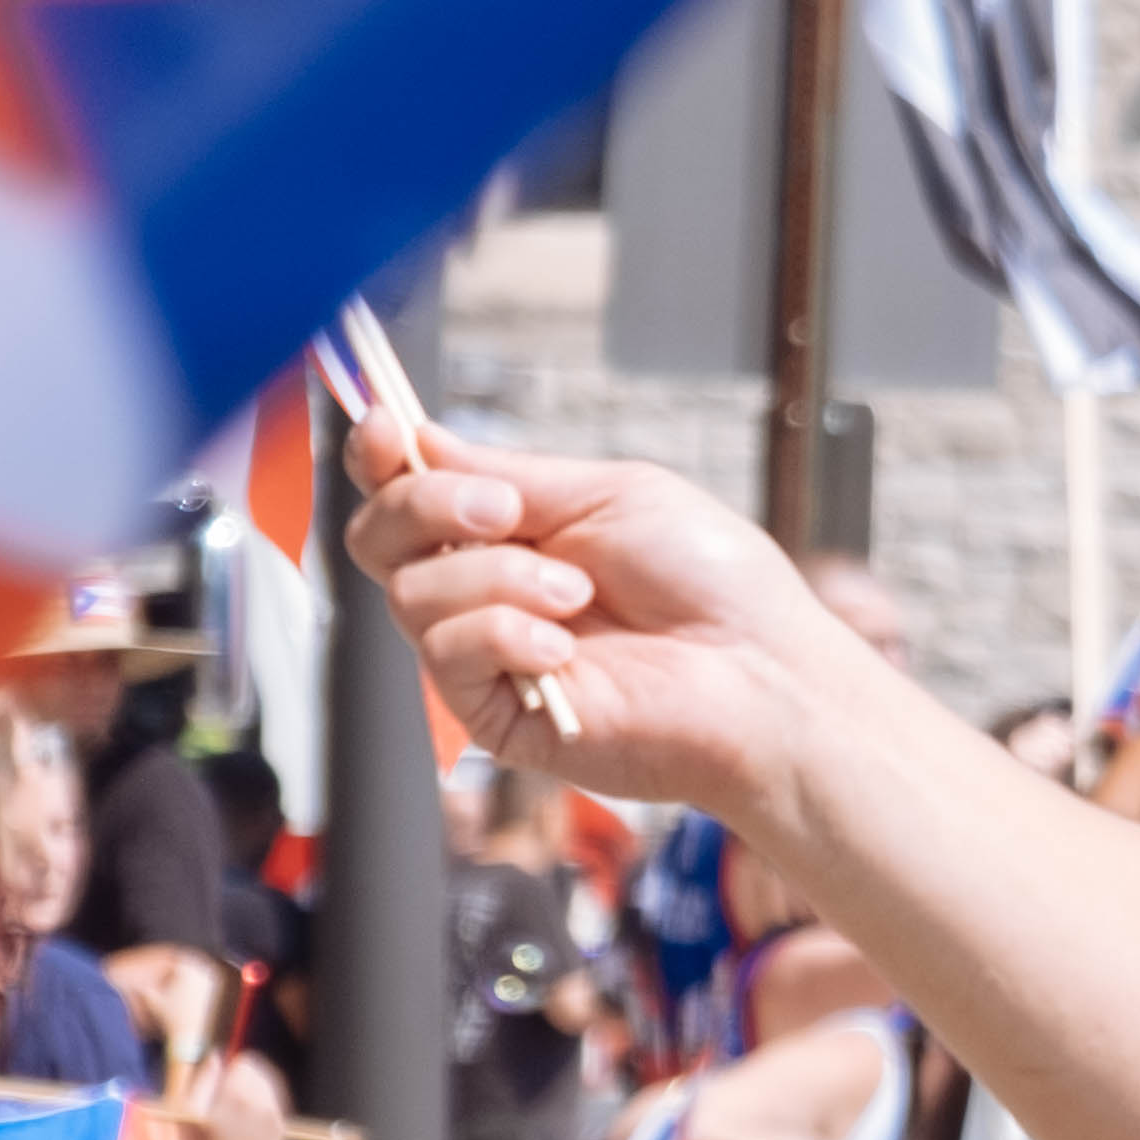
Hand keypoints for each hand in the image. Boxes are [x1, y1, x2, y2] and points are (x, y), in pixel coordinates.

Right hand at [341, 417, 910, 829]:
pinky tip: (565, 648)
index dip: (380, 458)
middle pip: (379, 539)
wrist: (759, 668)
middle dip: (425, 506)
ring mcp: (484, 653)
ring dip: (501, 577)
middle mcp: (486, 589)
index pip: (409, 492)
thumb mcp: (615, 494)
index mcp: (513, 531)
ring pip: (410, 592)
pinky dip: (505, 634)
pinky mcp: (491, 713)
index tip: (384, 426)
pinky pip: (446, 653)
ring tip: (580, 593)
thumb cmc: (711, 581)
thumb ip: (515, 475)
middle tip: (504, 511)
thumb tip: (426, 439)